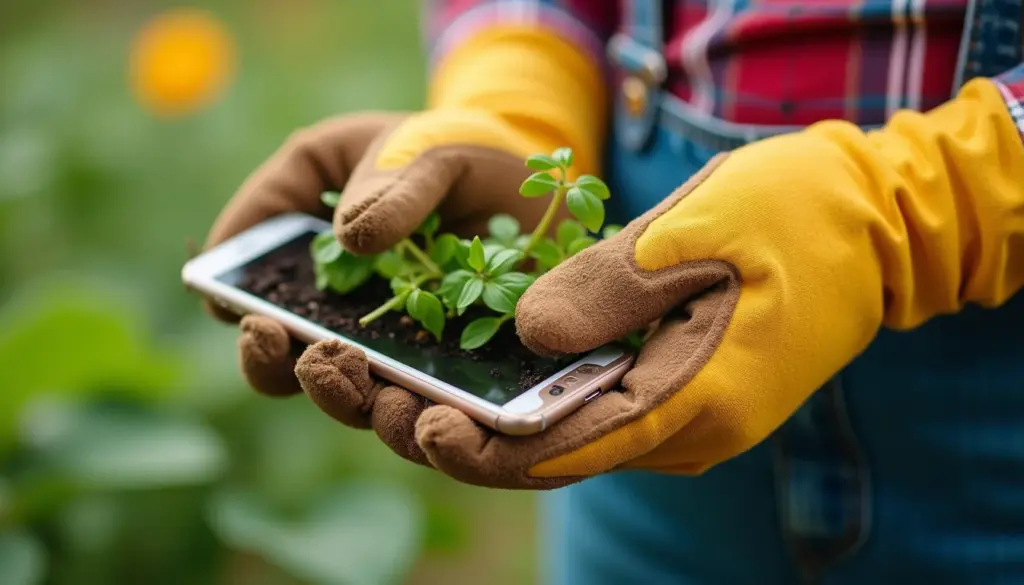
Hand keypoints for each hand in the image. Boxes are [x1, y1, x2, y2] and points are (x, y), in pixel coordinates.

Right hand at [203, 109, 572, 396]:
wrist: (518, 183)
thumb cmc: (446, 150)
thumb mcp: (416, 149)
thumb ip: (387, 186)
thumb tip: (352, 237)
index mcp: (296, 227)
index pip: (238, 261)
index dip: (225, 289)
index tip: (230, 302)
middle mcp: (324, 298)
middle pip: (280, 348)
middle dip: (275, 357)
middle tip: (284, 344)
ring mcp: (374, 339)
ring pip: (342, 388)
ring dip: (339, 392)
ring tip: (353, 374)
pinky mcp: (429, 367)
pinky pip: (414, 400)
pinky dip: (419, 411)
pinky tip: (433, 410)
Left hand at [292, 76, 1023, 487]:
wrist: (873, 223)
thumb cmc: (793, 218)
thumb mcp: (697, 234)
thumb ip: (610, 290)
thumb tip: (525, 335)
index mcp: (692, 400)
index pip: (568, 449)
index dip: (487, 447)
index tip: (418, 421)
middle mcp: (678, 426)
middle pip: (549, 454)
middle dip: (458, 435)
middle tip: (370, 394)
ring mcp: (674, 412)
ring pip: (558, 436)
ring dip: (477, 418)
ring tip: (389, 383)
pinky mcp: (667, 388)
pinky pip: (580, 408)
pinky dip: (518, 398)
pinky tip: (461, 369)